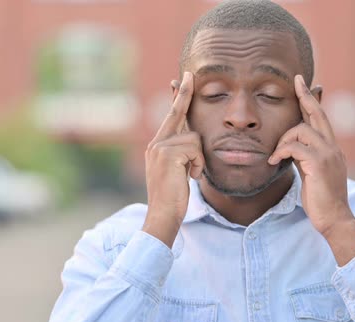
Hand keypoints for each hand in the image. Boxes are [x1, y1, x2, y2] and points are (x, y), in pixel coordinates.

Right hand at [143, 72, 203, 247]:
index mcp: (158, 146)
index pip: (171, 117)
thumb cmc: (174, 197)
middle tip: (189, 74)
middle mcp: (156, 143)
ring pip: (194, 137)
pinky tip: (190, 177)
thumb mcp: (178, 170)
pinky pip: (195, 148)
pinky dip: (197, 164)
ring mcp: (159, 147)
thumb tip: (194, 139)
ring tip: (190, 174)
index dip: (177, 98)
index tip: (179, 80)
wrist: (163, 215)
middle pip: (175, 112)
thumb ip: (183, 153)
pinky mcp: (167, 154)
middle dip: (184, 93)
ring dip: (199, 158)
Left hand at [268, 75, 354, 236]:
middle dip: (305, 96)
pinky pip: (296, 147)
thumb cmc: (321, 199)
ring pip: (302, 130)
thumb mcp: (312, 172)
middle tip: (296, 81)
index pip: (321, 119)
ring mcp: (328, 154)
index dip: (312, 101)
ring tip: (275, 155)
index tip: (304, 85)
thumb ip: (306, 156)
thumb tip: (292, 146)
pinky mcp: (320, 164)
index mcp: (331, 149)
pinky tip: (274, 162)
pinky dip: (282, 151)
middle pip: (318, 114)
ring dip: (283, 139)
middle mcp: (333, 147)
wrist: (334, 219)